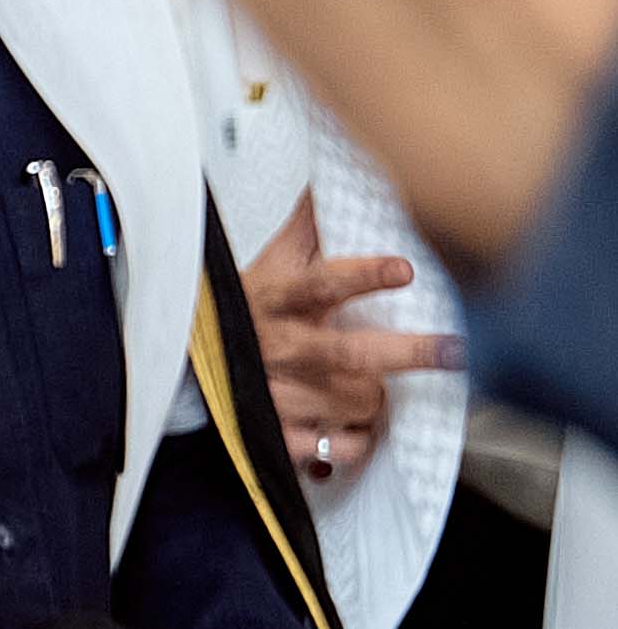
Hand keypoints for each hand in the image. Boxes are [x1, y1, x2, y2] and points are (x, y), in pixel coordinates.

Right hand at [243, 197, 456, 483]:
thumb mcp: (259, 266)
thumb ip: (299, 230)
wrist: (176, 370)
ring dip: (377, 396)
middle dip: (408, 353)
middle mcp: (279, 349)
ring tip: (376, 390)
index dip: (363, 277)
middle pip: (352, 355)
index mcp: (276, 300)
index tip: (403, 270)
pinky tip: (355, 427)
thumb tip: (323, 181)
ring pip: (359, 401)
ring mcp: (278, 395)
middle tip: (452, 351)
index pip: (322, 284)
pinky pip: (340, 447)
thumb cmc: (232, 312)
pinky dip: (359, 441)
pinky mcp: (275, 435)